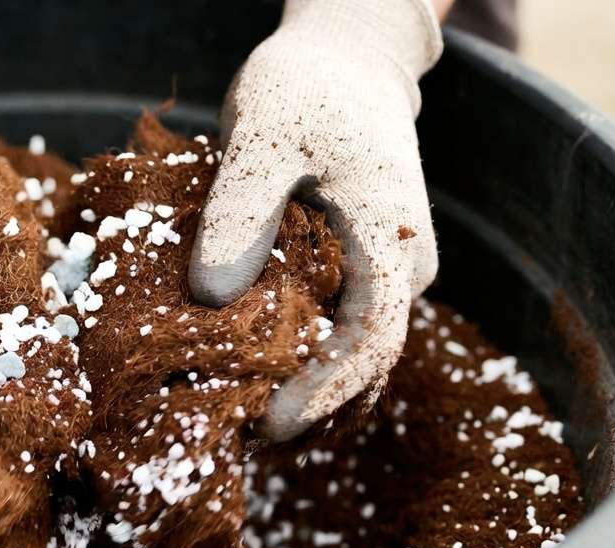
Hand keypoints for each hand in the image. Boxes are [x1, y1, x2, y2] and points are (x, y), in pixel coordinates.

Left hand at [189, 0, 443, 440]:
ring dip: (296, 377)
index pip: (371, 340)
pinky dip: (292, 347)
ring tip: (230, 403)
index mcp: (391, 240)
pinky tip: (242, 361)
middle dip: (302, 396)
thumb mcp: (261, 132)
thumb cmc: (305, 87)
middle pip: (360, 357)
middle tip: (230, 423)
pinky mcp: (361, 269)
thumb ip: (241, 209)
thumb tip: (212, 297)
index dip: (324, 390)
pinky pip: (332, 323)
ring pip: (346, 344)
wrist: (346, 58)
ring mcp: (385, 271)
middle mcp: (402, 267)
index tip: (269, 421)